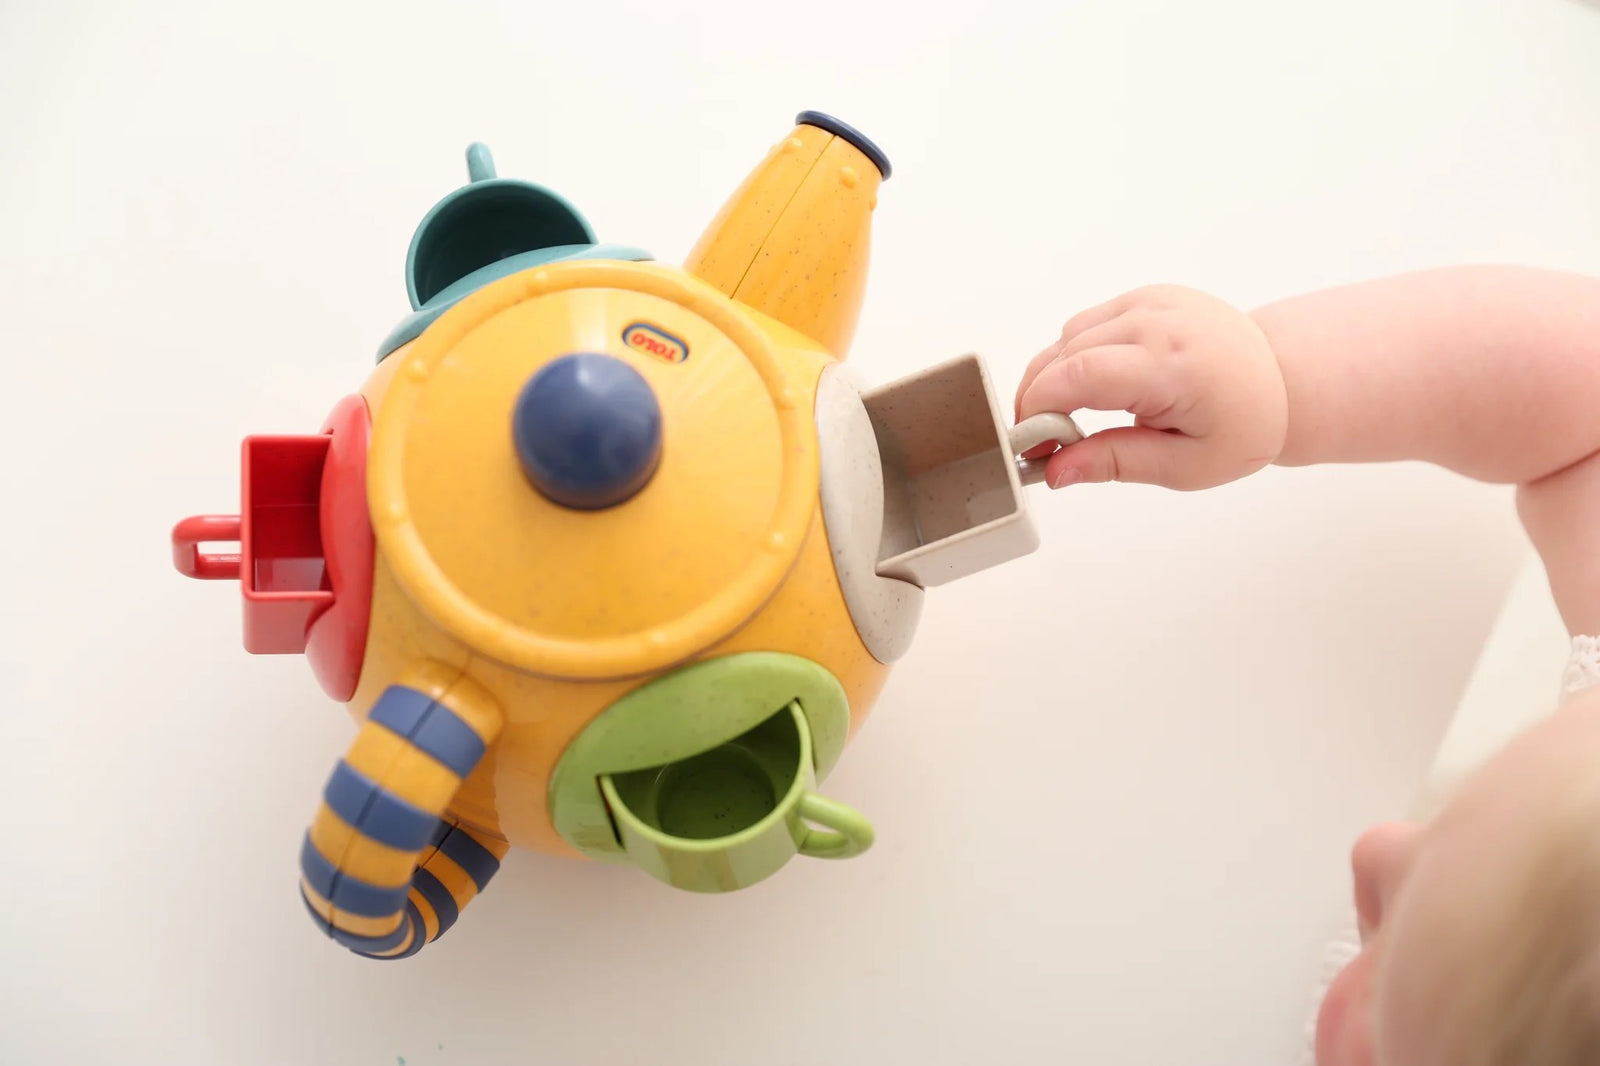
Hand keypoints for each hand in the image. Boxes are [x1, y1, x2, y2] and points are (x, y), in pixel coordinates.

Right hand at [1014, 285, 1287, 490]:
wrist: (1282, 376)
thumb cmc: (1243, 424)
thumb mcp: (1185, 465)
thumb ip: (1116, 463)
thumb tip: (1055, 472)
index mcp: (1173, 364)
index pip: (1079, 375)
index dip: (1039, 410)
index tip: (1030, 447)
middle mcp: (1158, 321)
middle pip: (1064, 355)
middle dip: (1038, 401)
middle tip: (1045, 445)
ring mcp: (1150, 301)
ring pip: (1068, 337)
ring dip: (1053, 379)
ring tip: (1070, 420)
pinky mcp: (1144, 297)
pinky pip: (1086, 325)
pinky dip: (1073, 357)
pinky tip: (1090, 388)